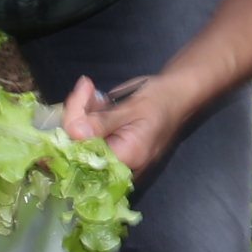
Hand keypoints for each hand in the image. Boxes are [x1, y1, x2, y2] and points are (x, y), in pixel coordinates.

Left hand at [55, 73, 194, 178]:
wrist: (179, 94)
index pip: (83, 150)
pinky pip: (90, 134)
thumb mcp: (133, 108)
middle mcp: (118, 164)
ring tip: (96, 92)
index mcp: (126, 159)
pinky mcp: (111, 145)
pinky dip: (90, 116)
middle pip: (79, 144)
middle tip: (87, 87)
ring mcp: (114, 155)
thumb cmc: (163, 100)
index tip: (81, 94)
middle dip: (78, 114)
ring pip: (80, 137)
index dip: (72, 124)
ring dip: (84, 112)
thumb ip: (103, 122)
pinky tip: (99, 101)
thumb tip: (74, 132)